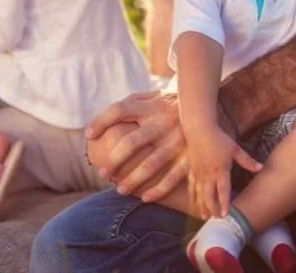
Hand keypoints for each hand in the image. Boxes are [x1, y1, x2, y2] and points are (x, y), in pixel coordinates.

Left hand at [86, 91, 260, 202]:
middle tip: (103, 172)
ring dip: (133, 180)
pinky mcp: (191, 156)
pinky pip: (174, 177)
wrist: (207, 111)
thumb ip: (130, 104)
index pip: (119, 110)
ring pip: (151, 164)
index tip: (89, 135)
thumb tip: (100, 120)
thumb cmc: (169, 106)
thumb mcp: (152, 98)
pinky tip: (145, 197)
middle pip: (131, 142)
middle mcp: (164, 121)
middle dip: (114, 161)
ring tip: (120, 190)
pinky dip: (158, 189)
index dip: (100, 121)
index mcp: (151, 106)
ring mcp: (179, 139)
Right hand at [186, 127, 260, 218]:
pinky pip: (191, 186)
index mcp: (220, 170)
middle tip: (216, 219)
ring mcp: (198, 173)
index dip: (224, 203)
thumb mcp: (235, 149)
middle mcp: (208, 174)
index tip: (225, 215)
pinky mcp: (192, 170)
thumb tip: (261, 168)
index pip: (223, 190)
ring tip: (204, 217)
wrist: (199, 130)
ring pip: (198, 193)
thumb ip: (247, 161)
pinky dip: (192, 196)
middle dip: (212, 208)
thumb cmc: (219, 138)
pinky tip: (193, 203)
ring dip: (201, 206)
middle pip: (208, 196)